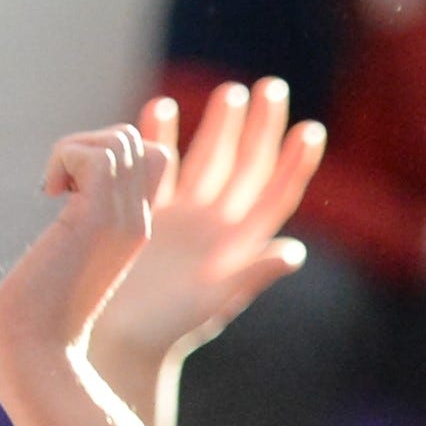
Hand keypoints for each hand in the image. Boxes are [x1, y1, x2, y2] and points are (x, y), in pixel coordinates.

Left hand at [0, 123, 169, 374]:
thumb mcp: (62, 259)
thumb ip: (75, 228)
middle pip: (136, 142)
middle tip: (60, 187)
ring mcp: (124, 220)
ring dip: (74, 149)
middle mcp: (138, 222)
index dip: (108, 155)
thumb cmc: (36, 317)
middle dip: (87, 146)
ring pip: (119, 139)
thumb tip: (61, 191)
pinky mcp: (99, 220)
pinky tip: (50, 194)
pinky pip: (97, 154)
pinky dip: (65, 157)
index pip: (151, 159)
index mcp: (133, 230)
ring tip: (56, 189)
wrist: (36, 351)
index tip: (70, 186)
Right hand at [90, 81, 323, 371]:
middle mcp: (213, 221)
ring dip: (218, 125)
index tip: (311, 130)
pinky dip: (160, 135)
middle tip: (270, 88)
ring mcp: (179, 210)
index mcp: (237, 243)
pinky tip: (162, 107)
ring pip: (206, 157)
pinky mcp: (142, 206)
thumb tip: (292, 250)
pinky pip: (156, 162)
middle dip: (259, 128)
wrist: (114, 336)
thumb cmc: (166, 330)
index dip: (295, 164)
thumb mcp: (212, 304)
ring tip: (230, 92)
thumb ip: (250, 275)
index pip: (275, 195)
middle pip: (244, 165)